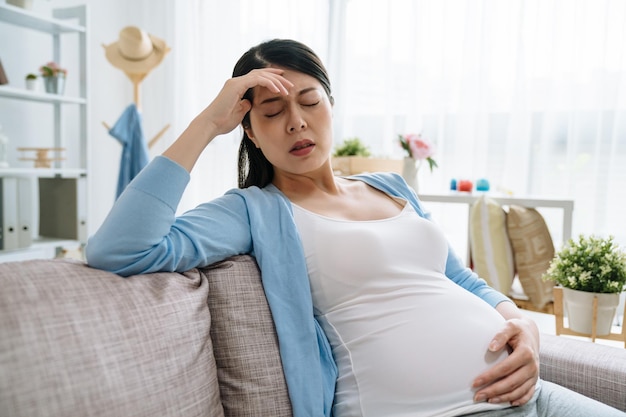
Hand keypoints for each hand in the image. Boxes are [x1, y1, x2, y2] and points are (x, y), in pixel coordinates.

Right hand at [164, 68, 293, 171]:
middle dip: (277, 77)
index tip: (284, 82)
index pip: (258, 77)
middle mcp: (236, 81)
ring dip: (276, 81)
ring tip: (287, 89)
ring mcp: (236, 82)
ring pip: (261, 75)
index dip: (272, 78)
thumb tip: (251, 102)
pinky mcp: (236, 85)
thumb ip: (246, 105)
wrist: (211, 125)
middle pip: (261, 73)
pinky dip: (268, 83)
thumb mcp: (239, 113)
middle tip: (291, 84)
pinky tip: (278, 90)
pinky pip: (256, 80)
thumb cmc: (223, 122)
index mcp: (238, 87)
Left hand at [472, 317, 539, 406]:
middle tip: (478, 395)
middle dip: (493, 391)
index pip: (505, 368)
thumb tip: (491, 347)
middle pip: (512, 382)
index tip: (475, 382)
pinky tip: (509, 403)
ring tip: (488, 400)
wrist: (530, 333)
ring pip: (519, 391)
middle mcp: (532, 365)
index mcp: (525, 353)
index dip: (490, 376)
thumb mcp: (510, 326)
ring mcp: (535, 374)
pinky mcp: (535, 379)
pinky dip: (520, 400)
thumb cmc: (517, 329)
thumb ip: (500, 334)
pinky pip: (528, 393)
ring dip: (503, 397)